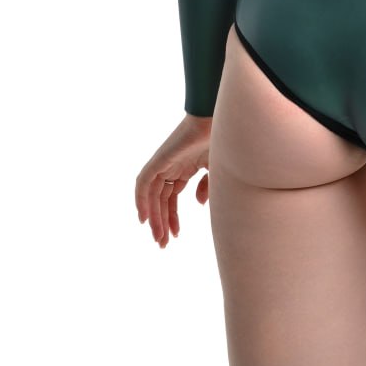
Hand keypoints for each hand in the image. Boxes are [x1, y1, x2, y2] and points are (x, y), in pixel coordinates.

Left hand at [135, 114, 213, 247]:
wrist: (223, 122)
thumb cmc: (224, 141)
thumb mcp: (217, 171)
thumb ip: (207, 187)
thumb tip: (199, 204)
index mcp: (185, 168)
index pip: (172, 198)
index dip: (171, 217)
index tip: (175, 235)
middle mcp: (172, 167)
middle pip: (160, 200)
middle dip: (161, 222)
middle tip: (162, 244)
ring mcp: (164, 163)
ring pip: (151, 195)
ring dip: (154, 217)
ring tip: (158, 238)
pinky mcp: (160, 159)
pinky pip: (144, 183)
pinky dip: (141, 200)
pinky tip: (145, 219)